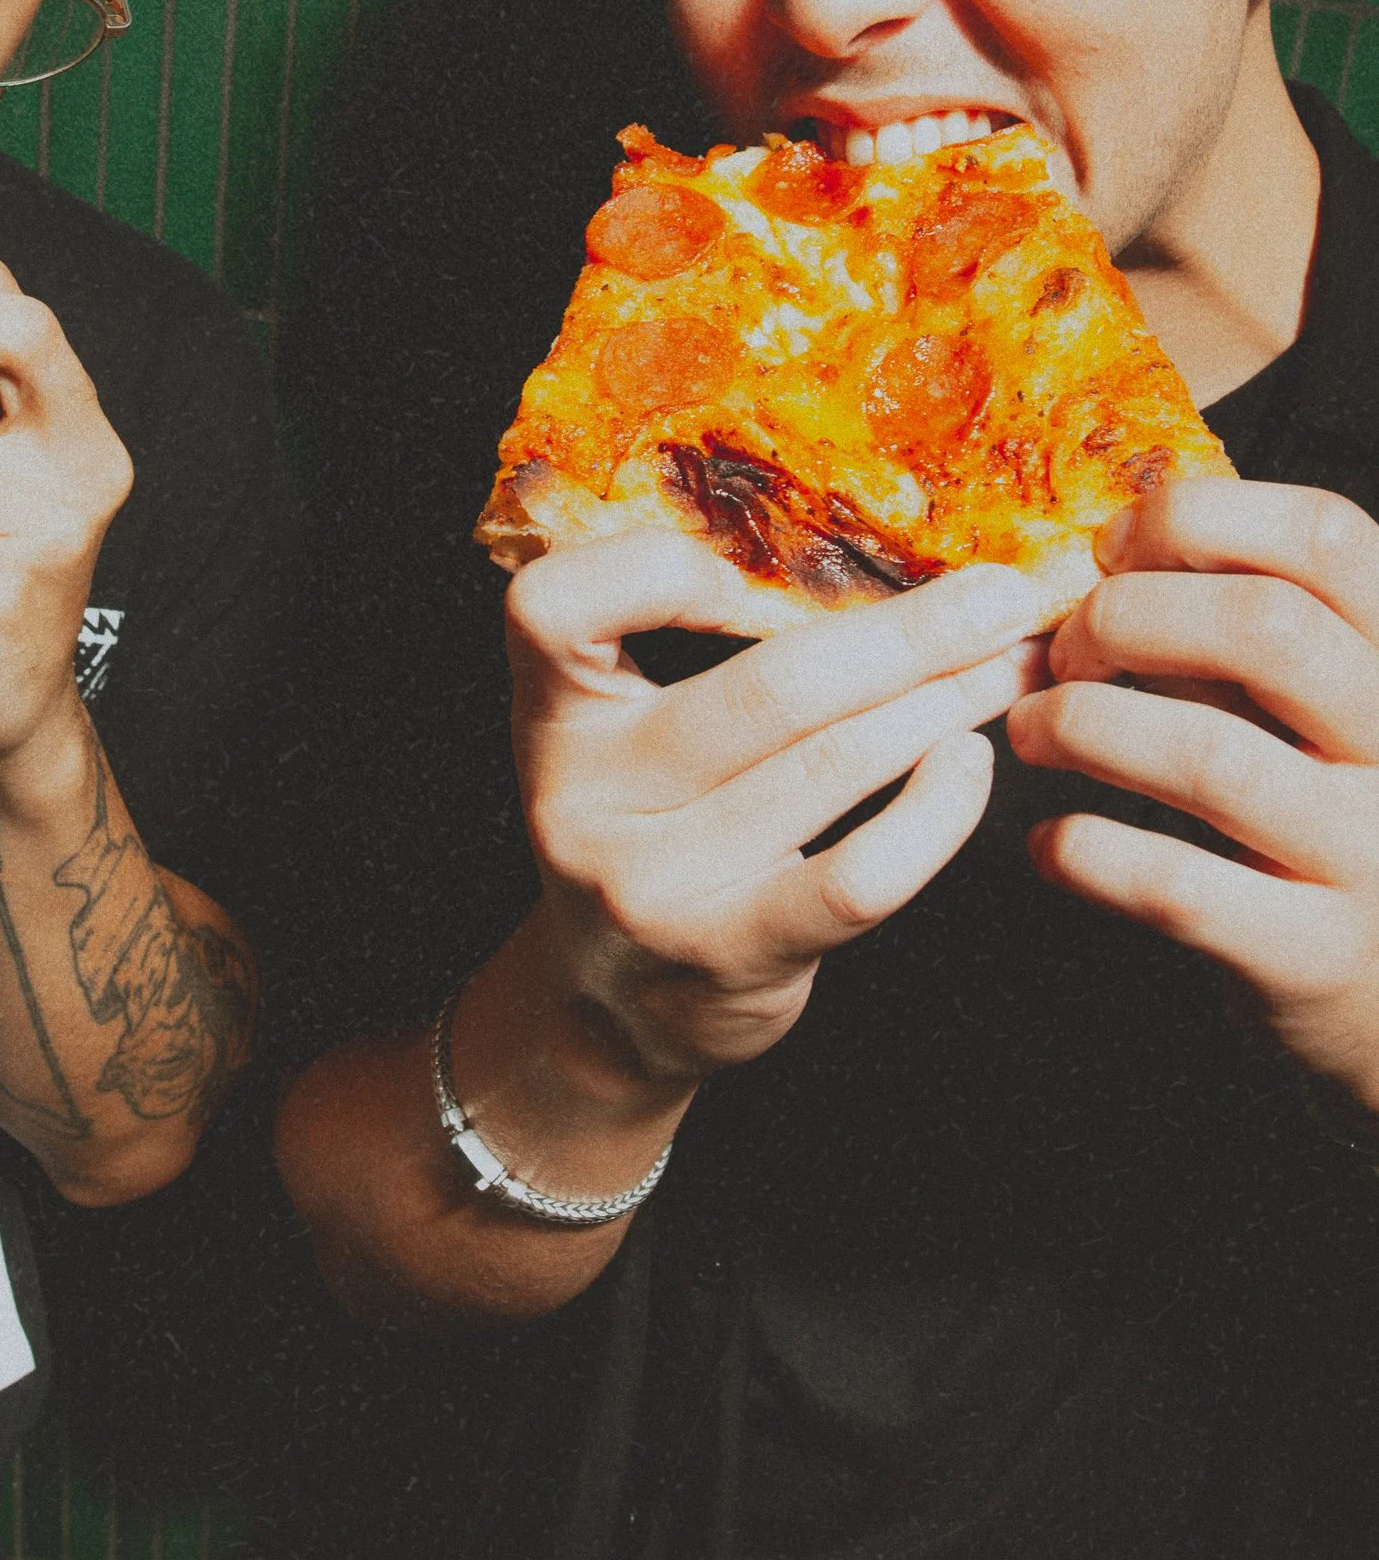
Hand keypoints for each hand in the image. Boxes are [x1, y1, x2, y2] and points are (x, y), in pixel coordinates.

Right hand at [508, 530, 1046, 1079]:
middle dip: (908, 633)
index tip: (743, 570)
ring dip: (945, 705)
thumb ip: (687, 651)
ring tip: (1009, 668)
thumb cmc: (648, 832)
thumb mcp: (623, 737)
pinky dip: (936, 812)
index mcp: (555, 715)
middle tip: (999, 597)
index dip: (647, 572)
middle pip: (767, 688)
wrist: (614, 1007)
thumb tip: (869, 552)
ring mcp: (653, 885)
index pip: (551, 609)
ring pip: (831, 767)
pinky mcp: (728, 956)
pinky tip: (968, 765)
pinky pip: (859, 875)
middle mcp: (587, 797)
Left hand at [1008, 479, 1378, 1111]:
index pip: (1325, 534)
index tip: (1113, 547)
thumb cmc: (1325, 814)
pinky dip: (1086, 853)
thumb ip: (1235, 633)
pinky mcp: (1314, 954)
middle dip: (1128, 617)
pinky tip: (1051, 845)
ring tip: (1034, 729)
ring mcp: (1372, 853)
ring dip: (1088, 727)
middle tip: (1064, 650)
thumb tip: (1108, 553)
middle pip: (1265, 627)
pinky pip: (1176, 886)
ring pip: (1212, 756)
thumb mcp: (1310, 704)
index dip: (1198, 518)